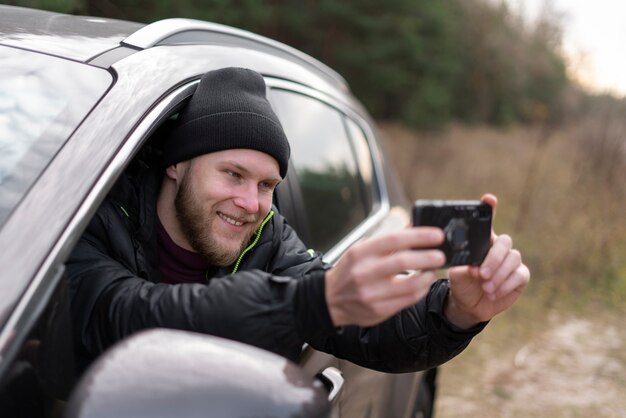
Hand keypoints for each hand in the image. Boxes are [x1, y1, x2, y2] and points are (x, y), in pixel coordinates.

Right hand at [325, 227, 445, 326]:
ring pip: (410, 284)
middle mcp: (364, 273)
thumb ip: (387, 240)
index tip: (437, 235)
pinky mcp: (378, 311)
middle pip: (403, 262)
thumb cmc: (350, 270)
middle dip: (428, 257)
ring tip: (433, 270)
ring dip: (427, 276)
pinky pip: (408, 300)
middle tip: (441, 255)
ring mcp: (371, 294)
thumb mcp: (362, 250)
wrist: (330, 299)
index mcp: (360, 253)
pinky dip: (421, 290)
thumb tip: (414, 227)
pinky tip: (424, 283)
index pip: (394, 240)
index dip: (419, 236)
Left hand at [445, 194, 529, 328]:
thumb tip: (474, 267)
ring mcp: (511, 261)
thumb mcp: (457, 272)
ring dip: (499, 274)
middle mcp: (498, 247)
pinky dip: (505, 285)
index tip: (489, 199)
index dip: (490, 208)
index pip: (487, 221)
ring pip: (513, 259)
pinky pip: (519, 275)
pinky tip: (493, 292)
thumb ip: (465, 266)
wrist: (469, 304)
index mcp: (482, 241)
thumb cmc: (461, 283)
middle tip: (481, 274)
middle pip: (505, 242)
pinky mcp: (520, 276)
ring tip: (485, 287)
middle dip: (494, 258)